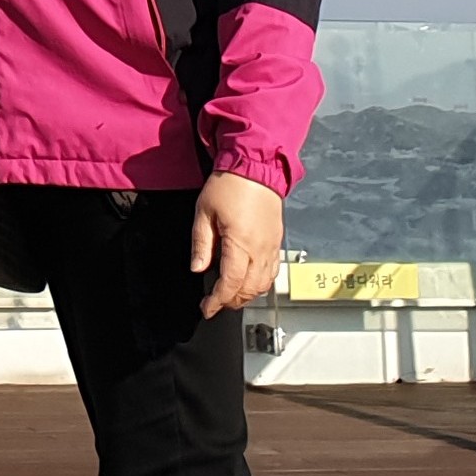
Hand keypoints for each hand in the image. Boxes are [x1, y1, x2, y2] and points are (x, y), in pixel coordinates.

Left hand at [188, 171, 283, 319]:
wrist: (256, 167)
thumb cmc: (230, 185)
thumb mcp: (204, 212)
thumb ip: (201, 243)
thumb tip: (198, 268)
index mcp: (241, 243)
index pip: (230, 283)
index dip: (218, 300)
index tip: (207, 308)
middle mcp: (260, 249)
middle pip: (249, 289)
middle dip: (231, 301)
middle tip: (215, 303)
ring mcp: (272, 246)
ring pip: (264, 284)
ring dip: (247, 295)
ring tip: (230, 296)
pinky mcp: (277, 241)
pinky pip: (273, 271)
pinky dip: (261, 283)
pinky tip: (250, 282)